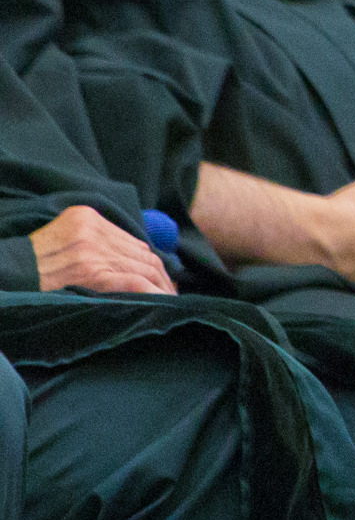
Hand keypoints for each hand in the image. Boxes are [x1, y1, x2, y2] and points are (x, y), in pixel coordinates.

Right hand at [31, 204, 170, 294]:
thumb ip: (94, 244)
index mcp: (87, 217)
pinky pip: (131, 280)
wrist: (7, 273)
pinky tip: (163, 302)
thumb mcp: (63, 241)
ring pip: (140, 267)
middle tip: (173, 293)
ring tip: (171, 301)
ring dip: (160, 286)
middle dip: (161, 276)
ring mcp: (91, 248)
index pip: (131, 241)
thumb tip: (132, 261)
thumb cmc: (32, 265)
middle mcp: (92, 228)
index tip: (163, 278)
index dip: (151, 262)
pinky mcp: (89, 269)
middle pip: (140, 253)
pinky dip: (151, 292)